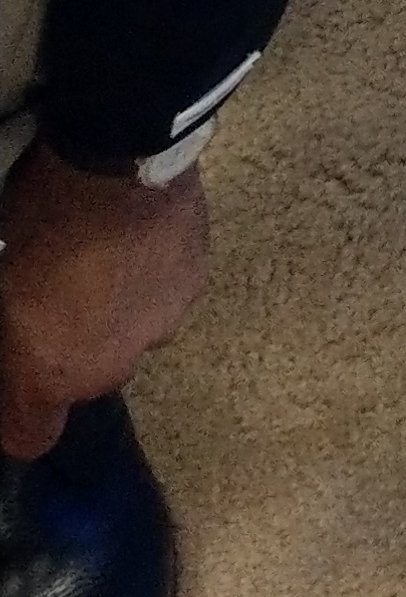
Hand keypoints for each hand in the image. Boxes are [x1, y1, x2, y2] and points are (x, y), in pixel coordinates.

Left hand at [0, 147, 211, 458]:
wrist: (124, 156)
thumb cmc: (43, 219)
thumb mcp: (2, 279)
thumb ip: (13, 332)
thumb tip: (24, 340)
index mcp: (55, 373)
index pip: (31, 439)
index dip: (20, 417)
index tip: (14, 382)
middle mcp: (113, 367)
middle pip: (89, 380)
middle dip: (74, 348)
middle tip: (60, 294)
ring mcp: (162, 325)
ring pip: (132, 336)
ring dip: (117, 313)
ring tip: (107, 259)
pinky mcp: (195, 282)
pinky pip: (165, 296)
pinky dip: (150, 279)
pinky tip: (139, 238)